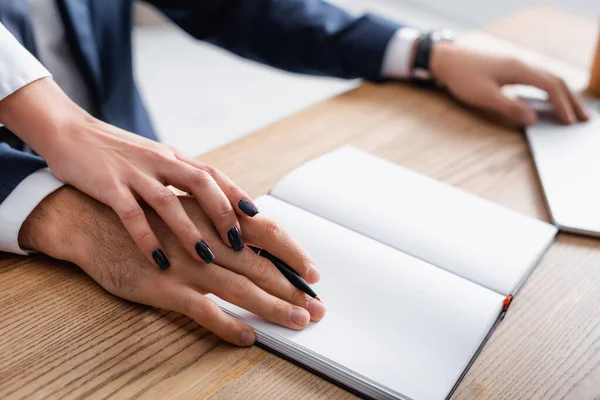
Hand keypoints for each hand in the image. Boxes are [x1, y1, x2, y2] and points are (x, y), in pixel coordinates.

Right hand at [0, 77, 258, 269]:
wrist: (70, 132)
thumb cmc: (117, 151)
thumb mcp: (155, 159)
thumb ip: (181, 176)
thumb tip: (213, 202)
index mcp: (174, 157)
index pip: (213, 174)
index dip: (236, 195)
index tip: (257, 219)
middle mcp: (160, 161)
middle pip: (201, 184)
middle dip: (223, 214)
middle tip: (238, 243)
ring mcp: (134, 173)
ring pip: (169, 202)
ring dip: (190, 231)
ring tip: (207, 257)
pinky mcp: (108, 186)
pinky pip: (131, 215)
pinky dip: (147, 239)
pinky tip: (158, 261)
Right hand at [19, 187, 324, 345]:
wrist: (88, 216)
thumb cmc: (141, 211)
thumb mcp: (182, 204)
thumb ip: (216, 217)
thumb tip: (251, 231)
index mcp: (213, 215)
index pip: (266, 232)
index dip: (293, 253)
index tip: (313, 273)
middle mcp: (205, 237)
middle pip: (261, 265)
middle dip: (293, 287)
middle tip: (317, 307)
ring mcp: (185, 262)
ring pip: (239, 286)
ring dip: (272, 306)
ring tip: (296, 320)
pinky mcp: (162, 285)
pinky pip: (201, 309)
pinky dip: (226, 324)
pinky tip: (246, 336)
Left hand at [429, 42, 588, 125]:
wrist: (446, 60)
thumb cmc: (462, 77)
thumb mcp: (484, 96)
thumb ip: (509, 107)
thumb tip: (533, 120)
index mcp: (520, 70)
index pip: (550, 87)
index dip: (562, 105)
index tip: (570, 121)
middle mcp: (522, 64)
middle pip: (556, 80)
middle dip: (571, 100)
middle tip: (584, 118)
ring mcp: (517, 64)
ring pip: (548, 78)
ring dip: (562, 94)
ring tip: (572, 111)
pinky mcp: (509, 68)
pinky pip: (537, 78)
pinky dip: (549, 89)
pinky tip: (549, 100)